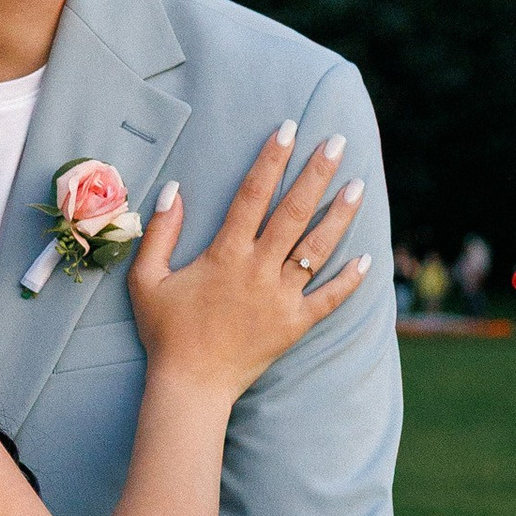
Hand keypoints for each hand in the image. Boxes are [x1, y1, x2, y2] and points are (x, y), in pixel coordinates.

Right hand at [129, 126, 367, 398]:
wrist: (191, 386)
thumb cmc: (166, 331)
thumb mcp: (147, 279)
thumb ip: (159, 232)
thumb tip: (173, 189)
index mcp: (225, 255)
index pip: (253, 195)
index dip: (271, 160)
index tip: (288, 129)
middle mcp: (258, 271)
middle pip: (293, 213)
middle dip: (316, 175)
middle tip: (338, 143)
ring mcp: (281, 299)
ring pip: (317, 250)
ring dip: (339, 217)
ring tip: (358, 186)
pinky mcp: (294, 326)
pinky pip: (329, 300)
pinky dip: (349, 280)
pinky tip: (368, 259)